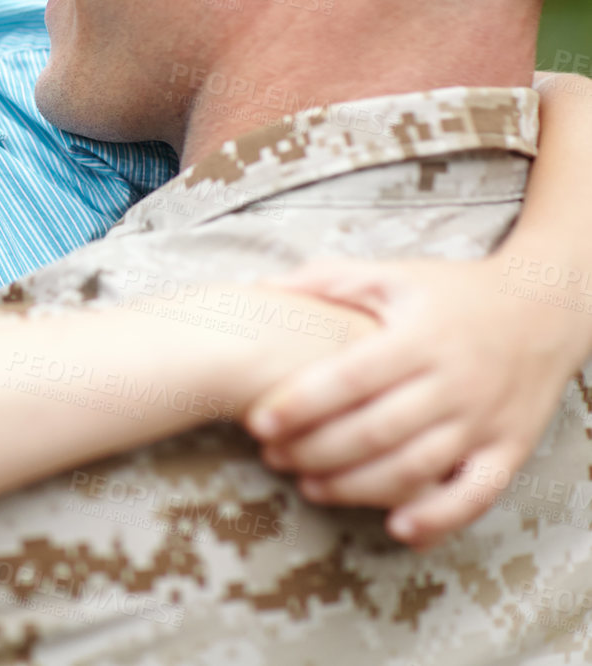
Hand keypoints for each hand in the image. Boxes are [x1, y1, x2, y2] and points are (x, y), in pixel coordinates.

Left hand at [244, 256, 589, 548]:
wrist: (547, 308)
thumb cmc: (455, 294)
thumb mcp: (395, 276)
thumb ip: (328, 281)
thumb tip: (262, 288)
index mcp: (420, 338)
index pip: (352, 377)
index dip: (302, 402)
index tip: (258, 421)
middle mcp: (454, 382)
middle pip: (376, 431)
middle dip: (316, 451)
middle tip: (272, 458)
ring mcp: (484, 420)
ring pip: (416, 468)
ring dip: (358, 487)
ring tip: (309, 487)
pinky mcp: (510, 448)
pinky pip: (476, 494)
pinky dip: (439, 518)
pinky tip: (399, 528)